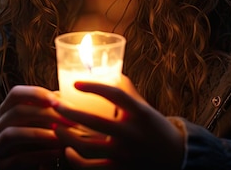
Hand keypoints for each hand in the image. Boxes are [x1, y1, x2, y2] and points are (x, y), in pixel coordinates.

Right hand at [0, 85, 69, 169]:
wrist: (39, 162)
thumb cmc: (46, 135)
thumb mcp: (50, 118)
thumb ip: (53, 106)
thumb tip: (60, 96)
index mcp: (10, 108)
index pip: (16, 93)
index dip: (35, 94)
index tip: (57, 101)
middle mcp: (1, 124)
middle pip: (17, 111)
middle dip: (45, 115)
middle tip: (68, 121)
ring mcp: (0, 143)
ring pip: (13, 133)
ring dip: (39, 134)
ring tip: (61, 137)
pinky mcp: (3, 163)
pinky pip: (18, 157)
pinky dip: (40, 154)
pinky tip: (57, 153)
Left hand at [52, 76, 184, 169]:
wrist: (175, 157)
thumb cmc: (153, 126)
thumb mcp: (143, 107)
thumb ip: (126, 91)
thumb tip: (106, 71)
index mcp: (140, 113)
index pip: (115, 95)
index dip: (94, 86)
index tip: (75, 83)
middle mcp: (133, 134)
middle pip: (95, 121)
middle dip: (70, 112)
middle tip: (55, 104)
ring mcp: (125, 154)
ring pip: (88, 147)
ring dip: (67, 135)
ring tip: (55, 125)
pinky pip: (91, 168)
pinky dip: (75, 160)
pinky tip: (67, 150)